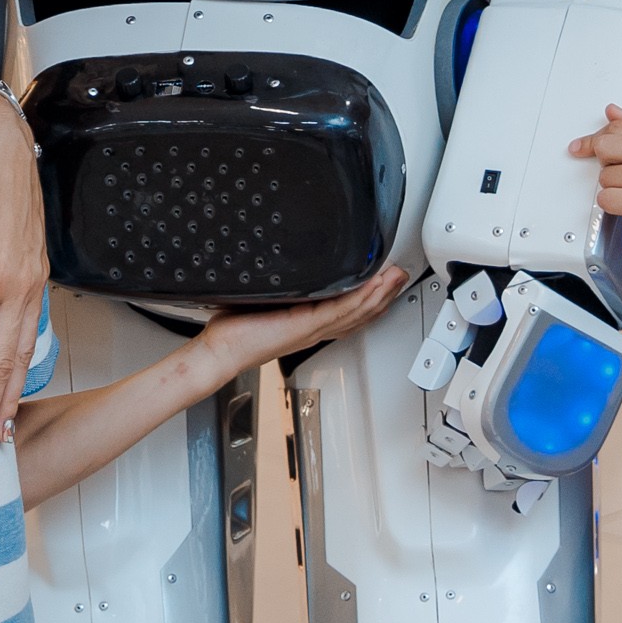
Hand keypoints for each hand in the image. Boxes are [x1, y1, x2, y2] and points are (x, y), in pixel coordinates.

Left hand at [0, 88, 47, 460]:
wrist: (4, 144)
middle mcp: (17, 286)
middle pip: (1, 363)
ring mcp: (32, 283)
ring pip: (21, 354)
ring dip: (10, 398)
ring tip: (1, 436)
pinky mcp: (37, 277)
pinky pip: (31, 333)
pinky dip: (22, 367)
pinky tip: (15, 385)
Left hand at [196, 262, 409, 380]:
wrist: (220, 352)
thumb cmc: (235, 334)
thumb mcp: (264, 303)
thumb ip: (279, 290)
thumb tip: (278, 269)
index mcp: (308, 324)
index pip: (349, 313)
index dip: (372, 299)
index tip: (385, 283)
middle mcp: (316, 328)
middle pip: (362, 313)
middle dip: (385, 294)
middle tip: (401, 275)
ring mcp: (313, 328)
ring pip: (359, 311)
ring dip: (381, 292)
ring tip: (396, 275)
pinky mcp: (307, 325)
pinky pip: (342, 310)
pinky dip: (363, 297)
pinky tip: (375, 285)